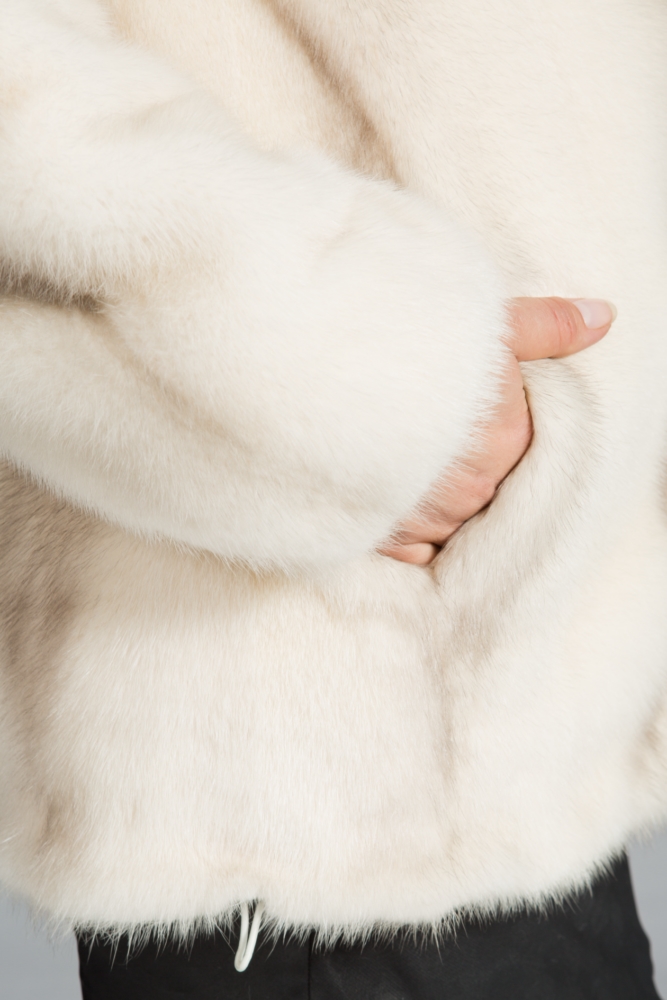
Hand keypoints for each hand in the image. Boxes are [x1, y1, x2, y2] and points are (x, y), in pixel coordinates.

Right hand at [379, 297, 615, 565]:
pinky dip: (411, 530)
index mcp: (506, 440)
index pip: (520, 442)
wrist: (307, 375)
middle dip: (466, 459)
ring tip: (412, 458)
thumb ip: (545, 326)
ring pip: (456, 519)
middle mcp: (474, 490)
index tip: (462, 398)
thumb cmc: (395, 342)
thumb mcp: (478, 321)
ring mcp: (429, 520)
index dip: (492, 418)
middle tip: (434, 424)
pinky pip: (417, 551)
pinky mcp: (384, 540)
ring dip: (440, 496)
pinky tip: (397, 497)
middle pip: (488, 483)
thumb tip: (605, 318)